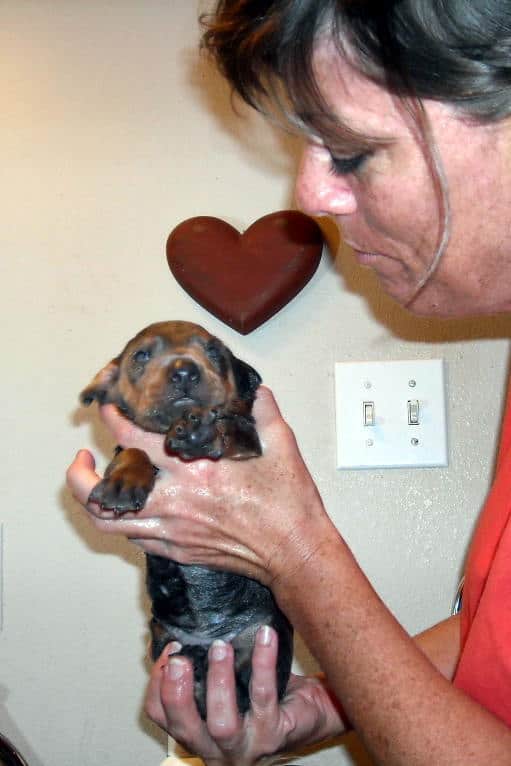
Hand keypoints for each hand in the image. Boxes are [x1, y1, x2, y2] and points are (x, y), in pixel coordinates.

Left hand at [66, 387, 335, 586]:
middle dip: (80, 473)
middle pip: (102, 495)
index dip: (114, 421)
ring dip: (92, 502)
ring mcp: (173, 531)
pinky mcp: (177, 551)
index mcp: (196, 471)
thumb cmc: (288, 505)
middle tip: (82, 457)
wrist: (294, 553)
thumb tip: (257, 391)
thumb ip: (265, 414)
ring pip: (109, 524)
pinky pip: (134, 538)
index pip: (136, 442)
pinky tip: (130, 507)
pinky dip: (123, 521)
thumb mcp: (282, 448)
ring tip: (94, 485)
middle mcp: (176, 503)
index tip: (107, 409)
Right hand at [145, 626, 345, 765]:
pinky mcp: (275, 733)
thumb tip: (172, 631)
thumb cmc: (265, 694)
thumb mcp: (226, 683)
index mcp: (200, 734)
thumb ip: (201, 668)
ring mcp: (247, 746)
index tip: (167, 652)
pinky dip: (262, 662)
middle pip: (185, 729)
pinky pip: (264, 696)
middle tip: (179, 658)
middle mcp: (218, 749)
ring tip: (220, 646)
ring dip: (218, 680)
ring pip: (222, 723)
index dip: (159, 685)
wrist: (312, 711)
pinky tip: (265, 636)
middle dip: (178, 693)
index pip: (162, 717)